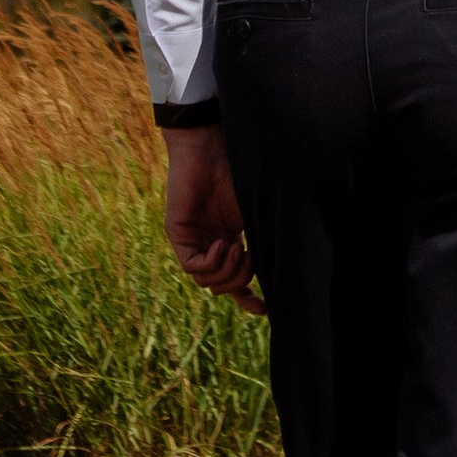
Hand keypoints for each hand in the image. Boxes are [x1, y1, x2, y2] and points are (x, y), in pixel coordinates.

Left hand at [162, 124, 263, 314]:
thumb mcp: (255, 215)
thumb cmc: (238, 172)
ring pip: (205, 281)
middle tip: (252, 261)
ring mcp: (193, 239)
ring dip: (228, 272)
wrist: (214, 147)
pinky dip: (212, 262)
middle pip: (219, 286)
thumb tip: (277, 273)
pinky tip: (224, 244)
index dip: (247, 298)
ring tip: (239, 250)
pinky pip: (192, 266)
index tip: (264, 309)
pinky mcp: (178, 233)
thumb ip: (263, 242)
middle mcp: (209, 243)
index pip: (234, 279)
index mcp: (229, 239)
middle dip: (240, 282)